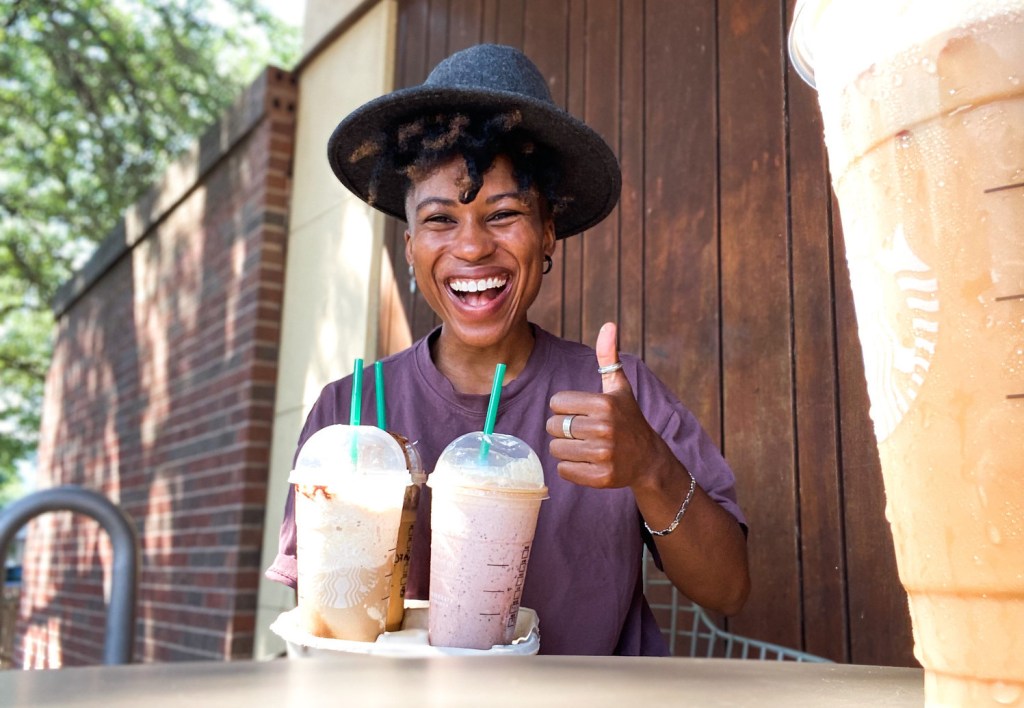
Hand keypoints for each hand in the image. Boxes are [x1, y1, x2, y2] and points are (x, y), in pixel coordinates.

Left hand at [546, 322, 668, 489]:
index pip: (556, 402)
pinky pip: (564, 471)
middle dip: (562, 429)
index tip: (582, 412)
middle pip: (553, 427)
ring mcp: (603, 455)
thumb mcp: (619, 387)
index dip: (565, 407)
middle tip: (582, 431)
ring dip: (565, 448)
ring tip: (585, 446)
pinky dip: (571, 468)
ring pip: (556, 449)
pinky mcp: (600, 477)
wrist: (648, 459)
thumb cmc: (627, 418)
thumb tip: (609, 324)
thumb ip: (608, 356)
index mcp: (603, 403)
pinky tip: (588, 461)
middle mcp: (604, 428)